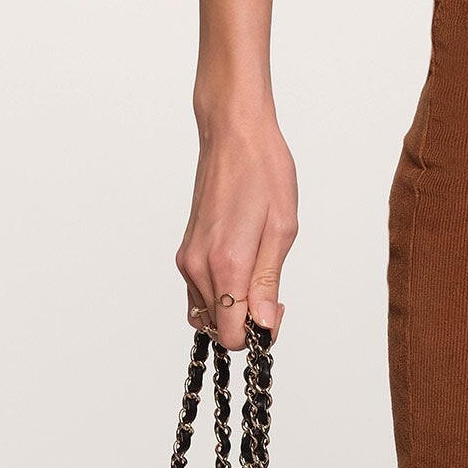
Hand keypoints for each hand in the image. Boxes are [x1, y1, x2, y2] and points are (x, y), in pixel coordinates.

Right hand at [176, 98, 298, 347]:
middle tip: (274, 292)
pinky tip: (241, 270)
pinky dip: (218, 296)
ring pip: (205, 314)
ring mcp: (187, 259)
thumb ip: (268, 282)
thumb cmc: (264, 171)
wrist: (233, 133)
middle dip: (248, 322)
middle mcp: (198, 266)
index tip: (277, 308)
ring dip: (232, 310)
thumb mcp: (282, 227)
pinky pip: (198, 293)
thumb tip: (264, 325)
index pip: (232, 334)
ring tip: (258, 277)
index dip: (260, 333)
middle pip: (218, 328)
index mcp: (226, 263)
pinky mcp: (185, 250)